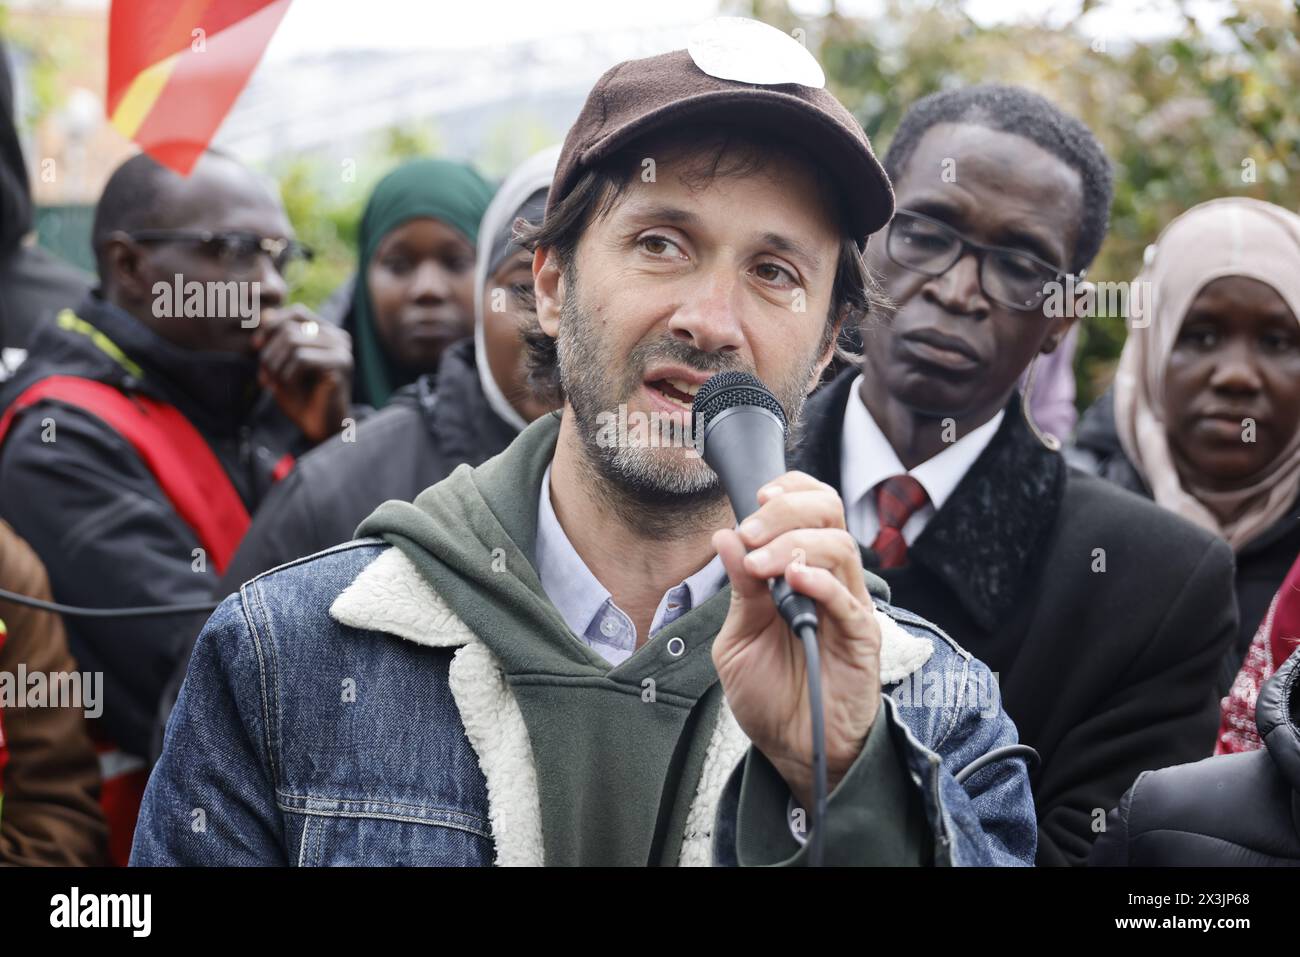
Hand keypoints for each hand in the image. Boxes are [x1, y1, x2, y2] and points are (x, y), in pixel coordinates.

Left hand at [252, 305, 352, 443]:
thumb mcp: (281, 363)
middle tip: (265, 375)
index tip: (256, 347)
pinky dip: (288, 374)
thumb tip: (263, 315)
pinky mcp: (340, 365)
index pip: (296, 312)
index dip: (271, 325)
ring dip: (275, 364)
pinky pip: (302, 358)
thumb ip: (274, 340)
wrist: (319, 428)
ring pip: (293, 341)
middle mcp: (339, 337)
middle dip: (269, 352)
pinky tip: (290, 386)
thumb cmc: (300, 397)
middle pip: (290, 327)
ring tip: (274, 382)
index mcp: (327, 332)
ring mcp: (342, 350)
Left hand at [712, 470, 881, 809]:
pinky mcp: (862, 640)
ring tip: (761, 567)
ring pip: (840, 548)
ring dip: (794, 546)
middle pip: (829, 516)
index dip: (791, 492)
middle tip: (752, 533)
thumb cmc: (771, 695)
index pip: (812, 509)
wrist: (792, 750)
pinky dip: (821, 583)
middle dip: (787, 512)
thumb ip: (739, 589)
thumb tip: (724, 537)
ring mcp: (849, 608)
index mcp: (803, 573)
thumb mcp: (739, 637)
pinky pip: (849, 600)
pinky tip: (794, 583)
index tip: (759, 496)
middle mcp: (830, 582)